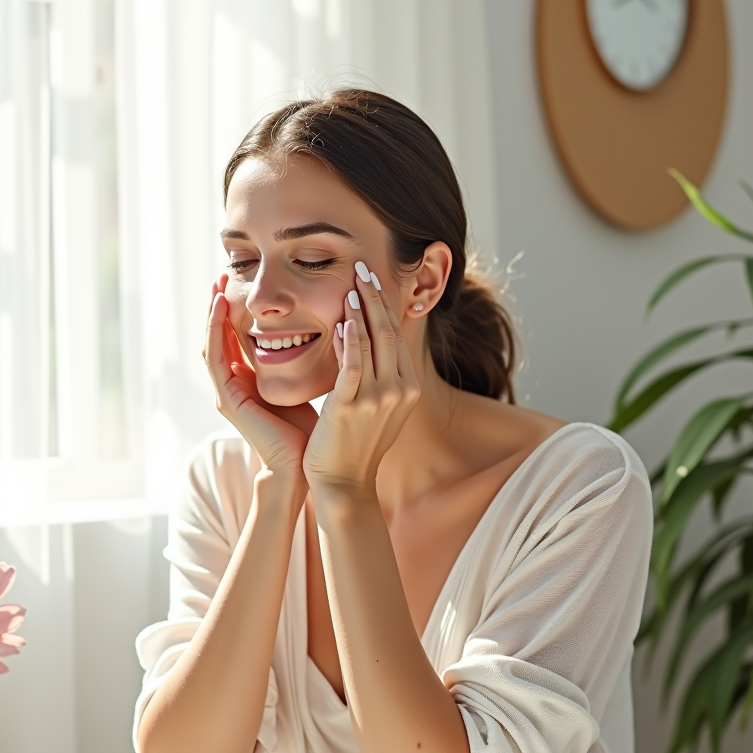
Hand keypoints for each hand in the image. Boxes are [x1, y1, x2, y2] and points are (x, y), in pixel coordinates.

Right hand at [203, 274, 317, 476]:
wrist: (302, 464)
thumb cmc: (311, 430)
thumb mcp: (307, 384)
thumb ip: (305, 362)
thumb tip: (330, 330)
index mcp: (251, 381)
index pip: (237, 338)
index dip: (237, 311)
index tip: (242, 283)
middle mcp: (234, 385)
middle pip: (220, 337)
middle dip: (219, 306)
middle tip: (223, 274)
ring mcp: (228, 392)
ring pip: (212, 343)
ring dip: (212, 313)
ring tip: (218, 285)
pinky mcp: (228, 399)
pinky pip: (215, 358)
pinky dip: (214, 331)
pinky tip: (220, 308)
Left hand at [303, 264, 420, 492]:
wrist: (344, 485)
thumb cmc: (354, 446)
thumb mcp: (376, 407)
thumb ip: (373, 373)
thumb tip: (357, 335)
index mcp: (409, 389)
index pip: (397, 337)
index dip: (385, 305)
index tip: (372, 281)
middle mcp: (400, 390)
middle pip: (389, 332)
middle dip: (376, 296)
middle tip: (363, 268)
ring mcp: (378, 398)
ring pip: (372, 341)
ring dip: (361, 308)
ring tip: (352, 282)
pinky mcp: (351, 405)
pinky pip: (352, 362)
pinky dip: (349, 336)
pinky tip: (342, 316)